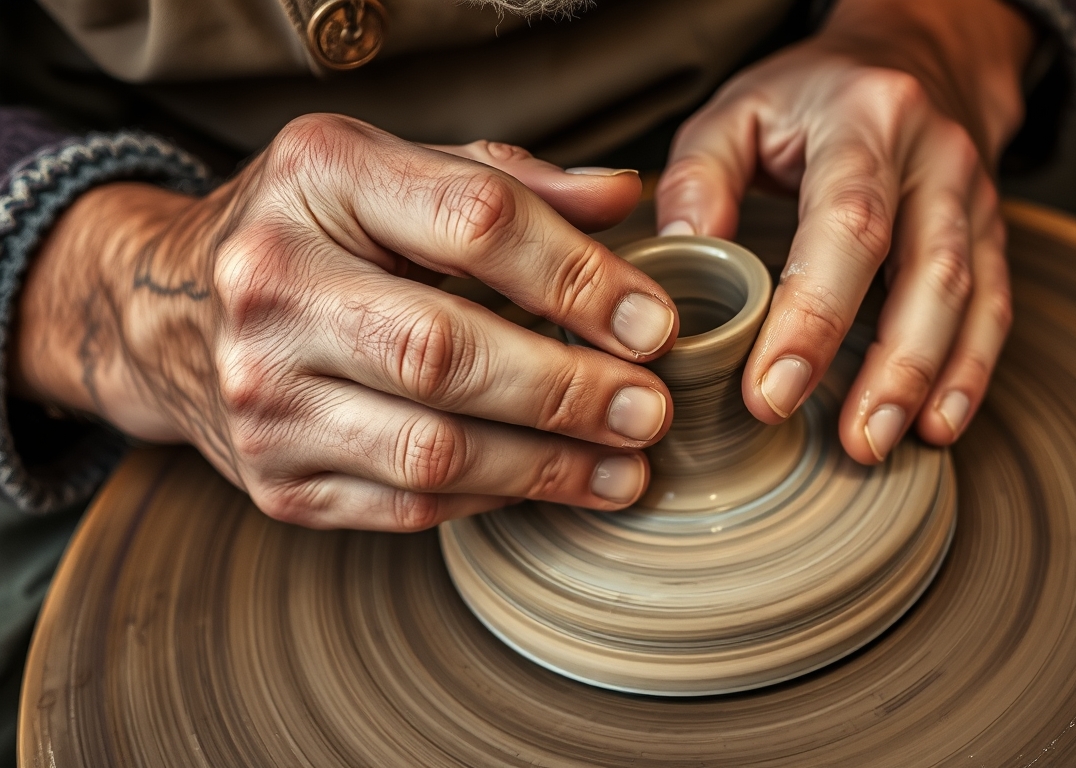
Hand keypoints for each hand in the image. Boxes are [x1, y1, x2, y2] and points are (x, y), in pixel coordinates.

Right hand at [15, 115, 680, 529]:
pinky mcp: (272, 479)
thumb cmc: (315, 230)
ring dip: (548, 467)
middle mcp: (273, 285)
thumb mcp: (397, 170)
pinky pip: (407, 505)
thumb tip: (625, 201)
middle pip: (446, 352)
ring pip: (431, 451)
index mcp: (319, 179)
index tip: (652, 324)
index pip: (475, 223)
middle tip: (648, 411)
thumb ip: (510, 182)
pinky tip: (549, 482)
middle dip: (568, 392)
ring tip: (626, 468)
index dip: (579, 279)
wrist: (170, 310)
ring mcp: (262, 393)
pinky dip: (494, 497)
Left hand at [656, 0, 1032, 462]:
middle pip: (927, 270)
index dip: (814, 314)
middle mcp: (934, 159)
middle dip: (889, 367)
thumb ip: (701, 176)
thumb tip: (684, 253)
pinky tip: (938, 423)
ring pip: (969, 297)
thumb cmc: (812, 97)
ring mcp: (974, 198)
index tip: (772, 389)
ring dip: (930, 380)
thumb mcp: (738, 108)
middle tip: (849, 442)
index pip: (847, 225)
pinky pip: (995, 308)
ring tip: (882, 443)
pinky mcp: (992, 234)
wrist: (915, 56)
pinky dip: (970, 372)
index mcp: (864, 121)